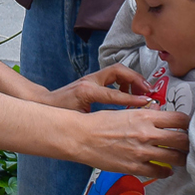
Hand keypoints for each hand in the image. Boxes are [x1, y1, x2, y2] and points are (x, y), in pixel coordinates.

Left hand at [37, 64, 154, 112]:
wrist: (46, 103)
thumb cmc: (59, 112)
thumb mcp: (78, 119)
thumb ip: (96, 120)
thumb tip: (116, 124)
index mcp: (87, 92)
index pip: (114, 93)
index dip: (131, 97)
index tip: (146, 101)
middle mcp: (90, 81)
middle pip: (118, 70)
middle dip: (136, 79)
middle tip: (149, 90)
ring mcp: (92, 78)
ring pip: (117, 70)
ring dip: (132, 78)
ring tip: (142, 91)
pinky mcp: (94, 79)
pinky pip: (114, 75)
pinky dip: (124, 81)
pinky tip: (128, 93)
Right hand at [62, 106, 189, 178]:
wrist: (81, 137)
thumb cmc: (100, 122)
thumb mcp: (126, 111)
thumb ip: (145, 115)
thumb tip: (160, 115)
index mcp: (145, 116)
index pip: (179, 119)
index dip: (188, 124)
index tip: (189, 128)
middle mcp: (147, 133)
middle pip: (182, 140)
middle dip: (190, 143)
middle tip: (191, 146)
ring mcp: (141, 152)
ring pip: (174, 158)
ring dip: (182, 159)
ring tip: (183, 159)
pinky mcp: (134, 167)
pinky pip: (159, 172)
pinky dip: (166, 172)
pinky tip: (167, 170)